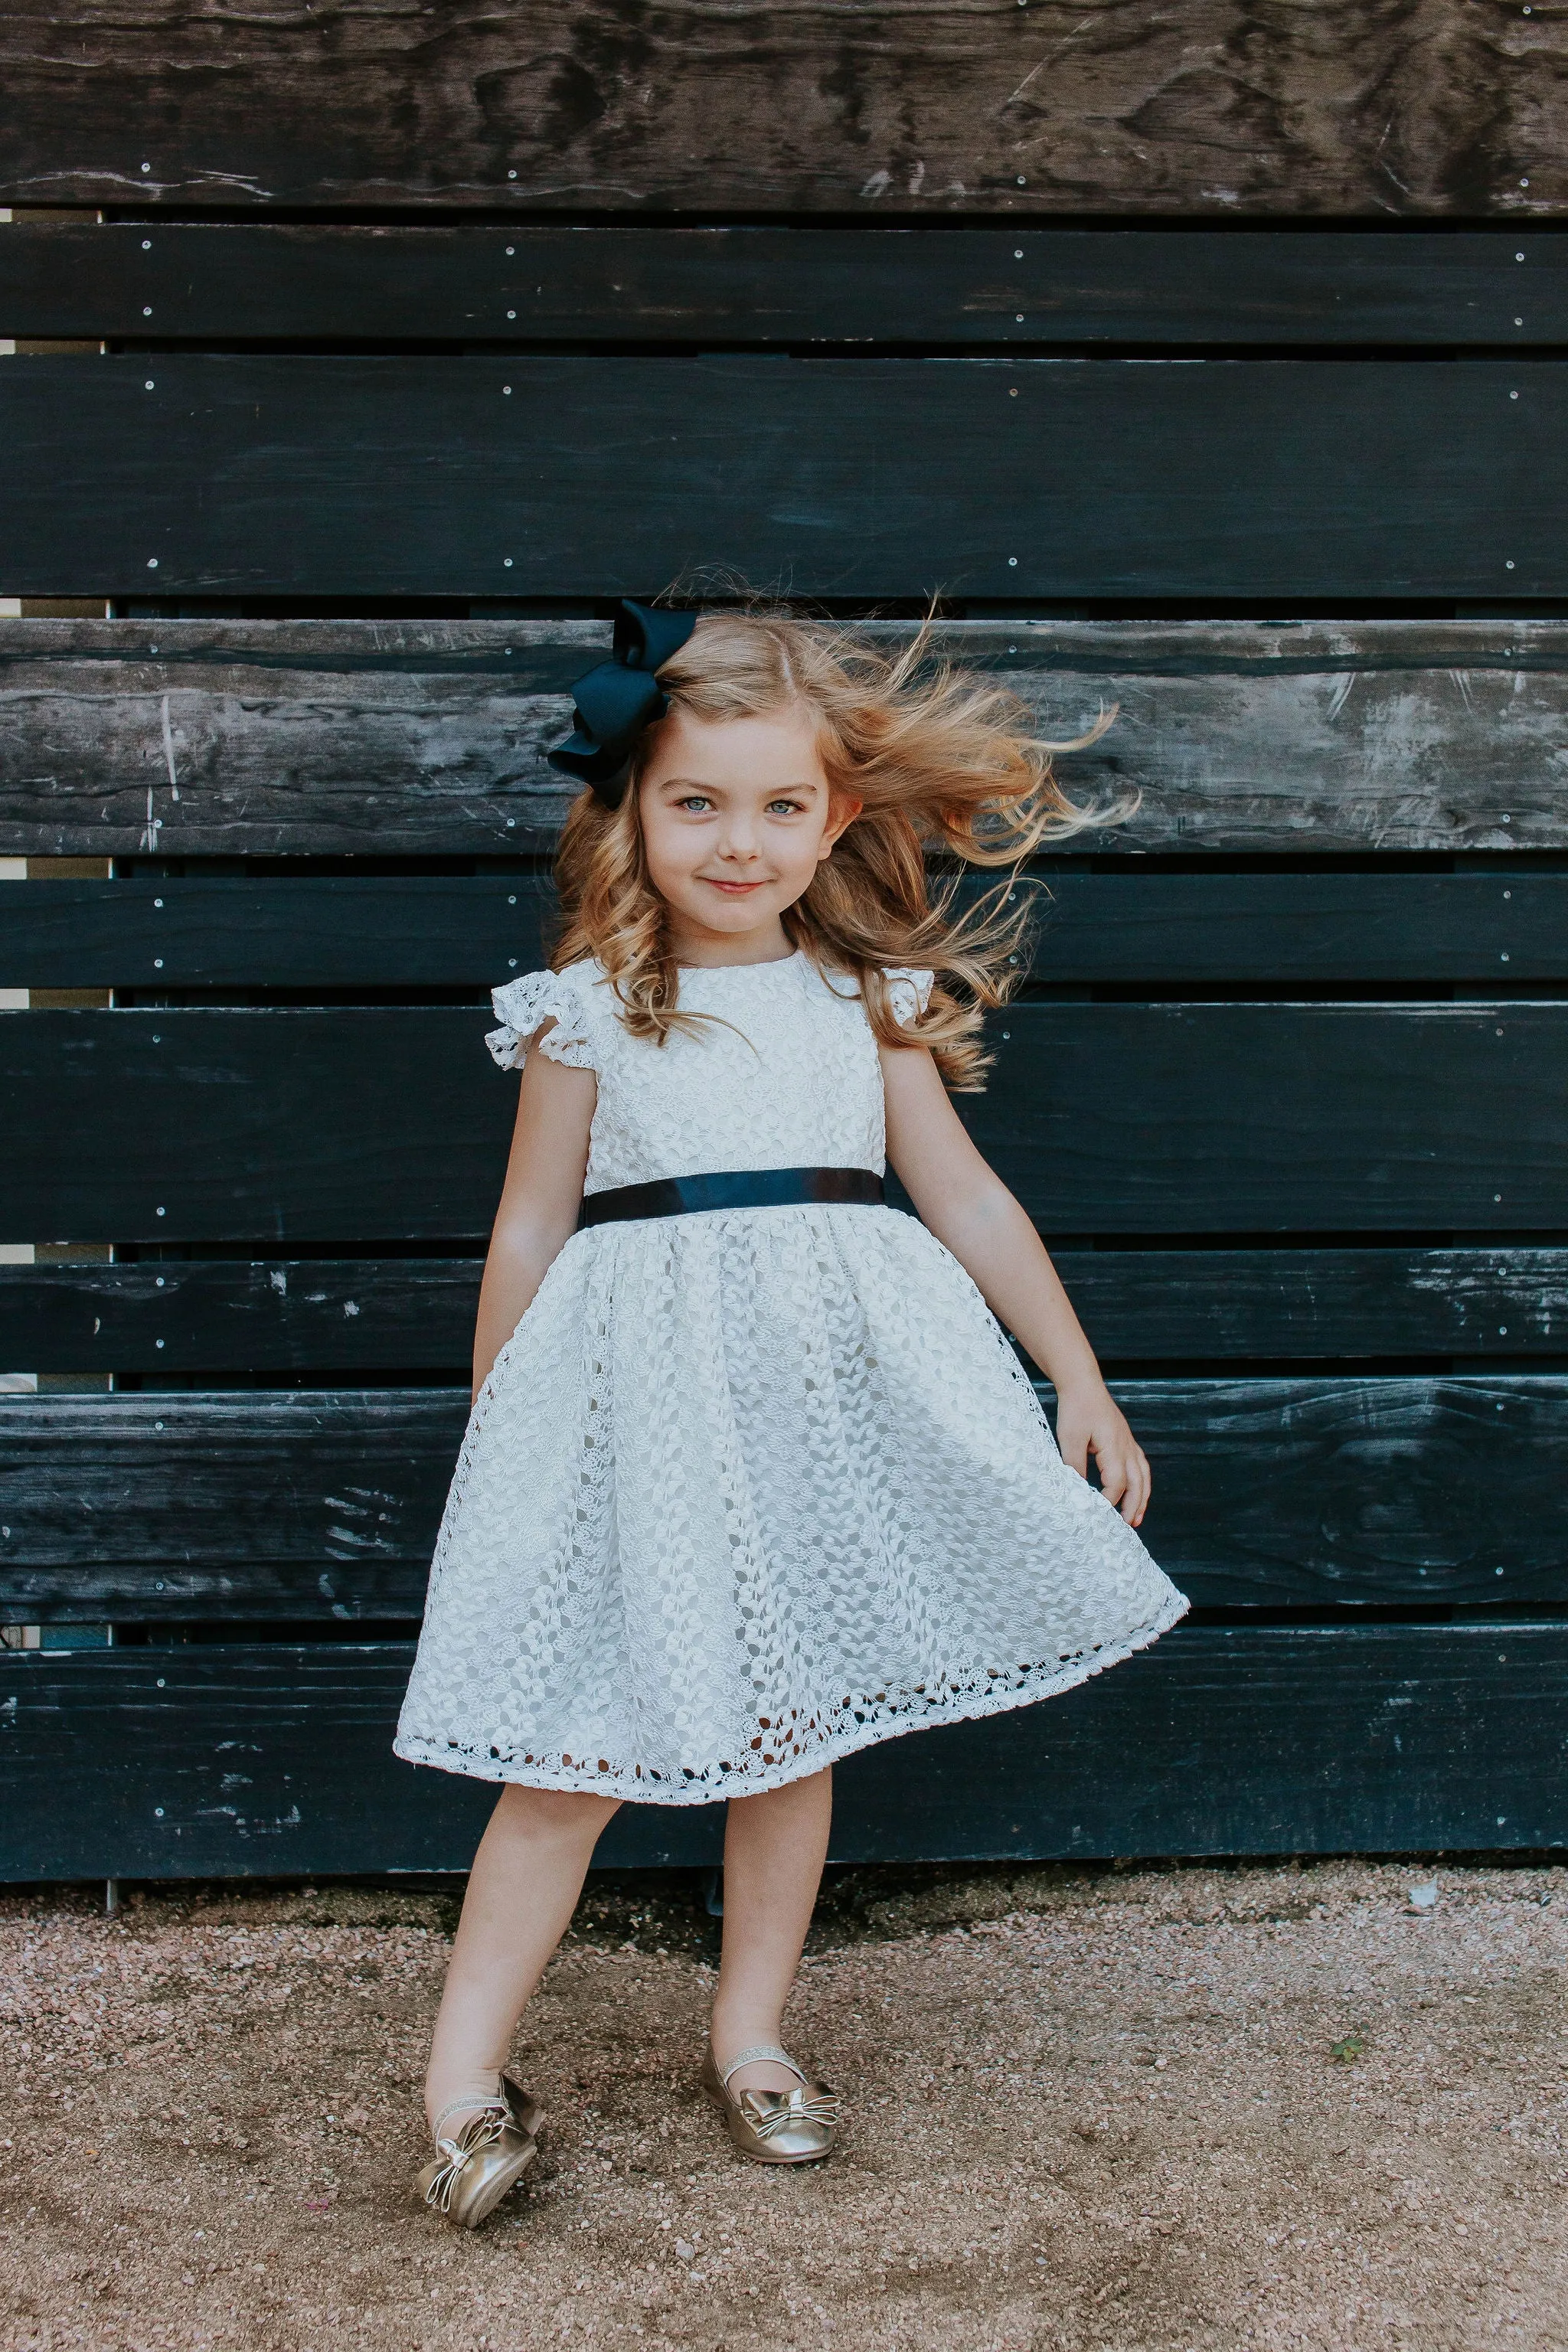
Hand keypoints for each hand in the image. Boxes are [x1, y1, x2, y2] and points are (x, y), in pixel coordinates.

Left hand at [1054, 1382, 1150, 1526]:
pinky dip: (1141, 1482)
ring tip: (1137, 1518)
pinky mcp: (1126, 1441)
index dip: (1108, 1501)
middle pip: (1136, 1484)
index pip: (1115, 1483)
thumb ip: (1073, 1465)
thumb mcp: (1069, 1438)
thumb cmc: (1076, 1409)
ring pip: (1143, 1476)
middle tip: (1127, 1527)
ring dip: (1141, 1498)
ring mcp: (1129, 1444)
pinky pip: (1140, 1466)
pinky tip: (1137, 1491)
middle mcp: (1126, 1447)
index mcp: (1114, 1447)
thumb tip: (1075, 1490)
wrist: (1083, 1384)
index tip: (1097, 1514)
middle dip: (1133, 1507)